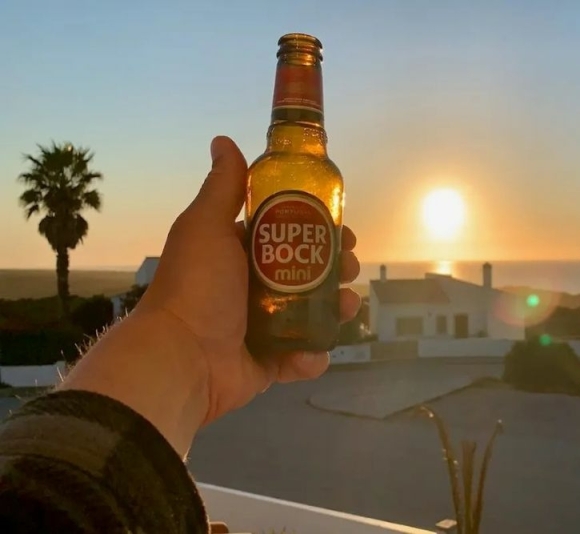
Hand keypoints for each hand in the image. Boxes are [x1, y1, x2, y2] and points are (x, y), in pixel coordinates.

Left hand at [134, 136, 360, 422]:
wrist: (181, 358)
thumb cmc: (197, 287)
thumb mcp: (206, 227)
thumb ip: (224, 188)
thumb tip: (224, 139)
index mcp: (239, 255)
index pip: (289, 236)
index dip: (320, 231)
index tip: (344, 230)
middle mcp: (251, 289)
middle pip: (308, 274)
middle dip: (337, 269)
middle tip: (350, 268)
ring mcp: (262, 328)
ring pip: (313, 314)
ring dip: (336, 309)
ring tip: (347, 306)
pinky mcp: (269, 363)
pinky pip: (302, 356)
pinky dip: (314, 354)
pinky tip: (314, 350)